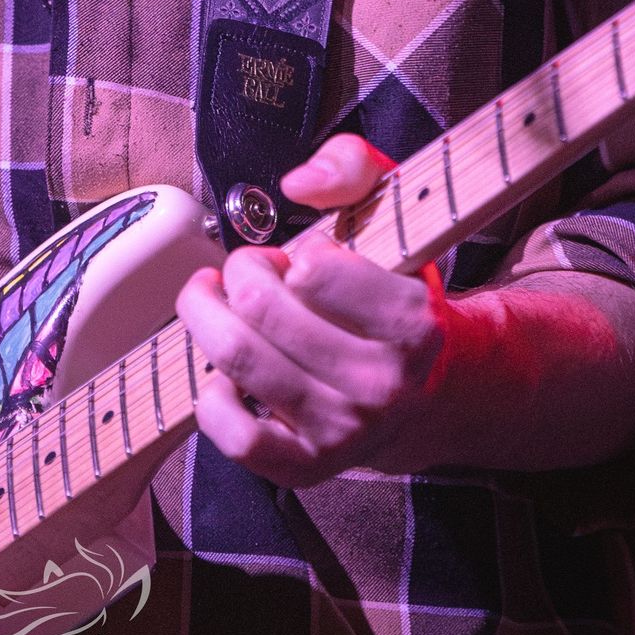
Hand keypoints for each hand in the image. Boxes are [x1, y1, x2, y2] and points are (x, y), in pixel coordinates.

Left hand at [175, 134, 448, 487]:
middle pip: (260, 308)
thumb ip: (352, 168)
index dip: (296, 252)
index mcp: (413, 322)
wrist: (425, 390)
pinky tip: (225, 374)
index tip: (304, 258)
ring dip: (209, 317)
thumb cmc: (393, 294)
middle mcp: (383, 384)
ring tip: (221, 303)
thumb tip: (298, 183)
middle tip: (250, 271)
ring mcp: (345, 430)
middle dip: (240, 272)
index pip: (316, 270)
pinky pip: (237, 439)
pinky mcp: (308, 466)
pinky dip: (212, 399)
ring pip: (239, 361)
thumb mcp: (393, 214)